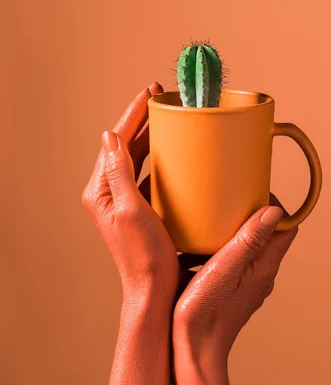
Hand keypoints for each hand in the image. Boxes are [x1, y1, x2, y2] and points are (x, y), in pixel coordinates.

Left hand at [81, 82, 178, 301]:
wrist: (154, 291)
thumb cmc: (144, 256)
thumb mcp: (131, 210)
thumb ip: (119, 172)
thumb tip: (109, 136)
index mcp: (101, 190)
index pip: (116, 141)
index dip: (132, 114)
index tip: (149, 93)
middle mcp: (108, 191)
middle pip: (126, 144)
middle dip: (142, 119)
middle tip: (161, 97)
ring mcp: (123, 198)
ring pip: (137, 156)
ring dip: (151, 135)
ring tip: (168, 115)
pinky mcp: (138, 206)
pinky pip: (147, 172)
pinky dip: (159, 156)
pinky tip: (175, 150)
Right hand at [172, 203, 297, 384]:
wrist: (192, 351)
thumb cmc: (205, 313)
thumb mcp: (225, 268)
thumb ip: (249, 240)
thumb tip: (275, 211)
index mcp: (264, 266)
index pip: (287, 228)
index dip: (276, 205)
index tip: (256, 189)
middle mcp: (261, 274)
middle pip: (270, 234)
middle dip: (256, 212)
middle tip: (234, 198)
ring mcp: (247, 283)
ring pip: (252, 246)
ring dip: (240, 229)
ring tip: (218, 216)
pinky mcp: (232, 289)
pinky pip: (237, 259)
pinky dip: (227, 245)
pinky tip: (206, 244)